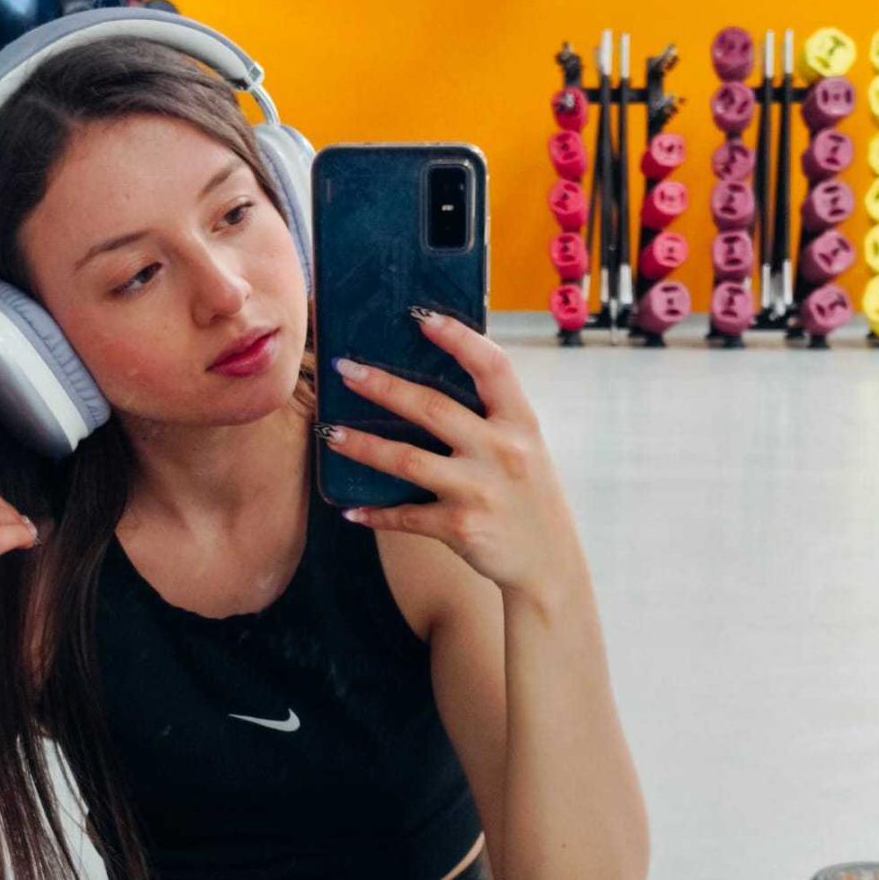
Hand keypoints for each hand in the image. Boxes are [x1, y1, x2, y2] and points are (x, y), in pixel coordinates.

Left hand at [323, 310, 590, 607]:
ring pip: (407, 459)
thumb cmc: (529, 498)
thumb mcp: (525, 448)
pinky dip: (376, 513)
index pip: (492, 366)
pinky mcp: (460, 527)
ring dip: (362, 445)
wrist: (549, 563)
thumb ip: (491, 418)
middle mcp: (502, 451)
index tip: (419, 316)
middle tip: (344, 368)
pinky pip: (406, 516)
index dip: (457, 337)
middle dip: (382, 385)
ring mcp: (480, 490)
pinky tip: (350, 509)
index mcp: (521, 423)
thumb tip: (430, 381)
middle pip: (432, 407)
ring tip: (329, 432)